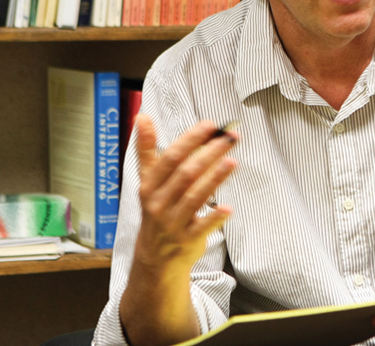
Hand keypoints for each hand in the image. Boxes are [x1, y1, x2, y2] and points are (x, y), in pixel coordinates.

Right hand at [119, 114, 237, 345]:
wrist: (155, 257)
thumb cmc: (157, 210)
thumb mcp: (148, 181)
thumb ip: (148, 149)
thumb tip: (142, 116)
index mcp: (150, 186)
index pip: (170, 159)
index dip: (189, 140)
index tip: (209, 125)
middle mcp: (159, 203)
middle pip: (186, 174)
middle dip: (209, 153)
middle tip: (230, 138)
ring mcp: (173, 223)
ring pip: (195, 197)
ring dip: (215, 178)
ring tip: (232, 161)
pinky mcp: (187, 240)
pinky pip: (202, 227)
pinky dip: (215, 217)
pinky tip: (228, 207)